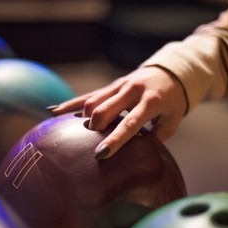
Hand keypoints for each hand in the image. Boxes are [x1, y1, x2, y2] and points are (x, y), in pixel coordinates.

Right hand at [48, 65, 187, 159]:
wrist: (171, 72)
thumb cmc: (173, 101)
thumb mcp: (171, 121)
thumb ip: (156, 137)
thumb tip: (138, 155)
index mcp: (150, 102)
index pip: (129, 123)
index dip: (115, 140)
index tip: (101, 154)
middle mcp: (132, 91)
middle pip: (103, 109)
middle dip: (94, 128)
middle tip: (90, 143)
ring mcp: (120, 85)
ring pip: (93, 100)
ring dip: (82, 118)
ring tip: (72, 133)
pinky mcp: (112, 84)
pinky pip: (89, 94)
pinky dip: (71, 103)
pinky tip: (53, 111)